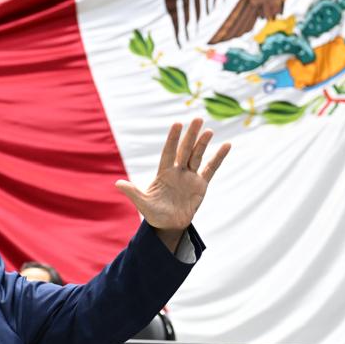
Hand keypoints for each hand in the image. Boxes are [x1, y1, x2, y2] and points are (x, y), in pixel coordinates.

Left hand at [115, 119, 229, 244]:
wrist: (169, 225)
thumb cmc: (154, 213)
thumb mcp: (143, 203)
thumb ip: (133, 192)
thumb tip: (117, 183)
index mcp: (163, 173)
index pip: (168, 152)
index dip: (173, 139)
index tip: (177, 124)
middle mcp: (177, 171)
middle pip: (185, 150)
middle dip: (190, 135)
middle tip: (197, 118)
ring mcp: (190, 176)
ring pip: (197, 156)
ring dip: (203, 143)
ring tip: (208, 130)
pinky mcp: (201, 184)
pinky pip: (211, 169)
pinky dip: (218, 157)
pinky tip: (227, 145)